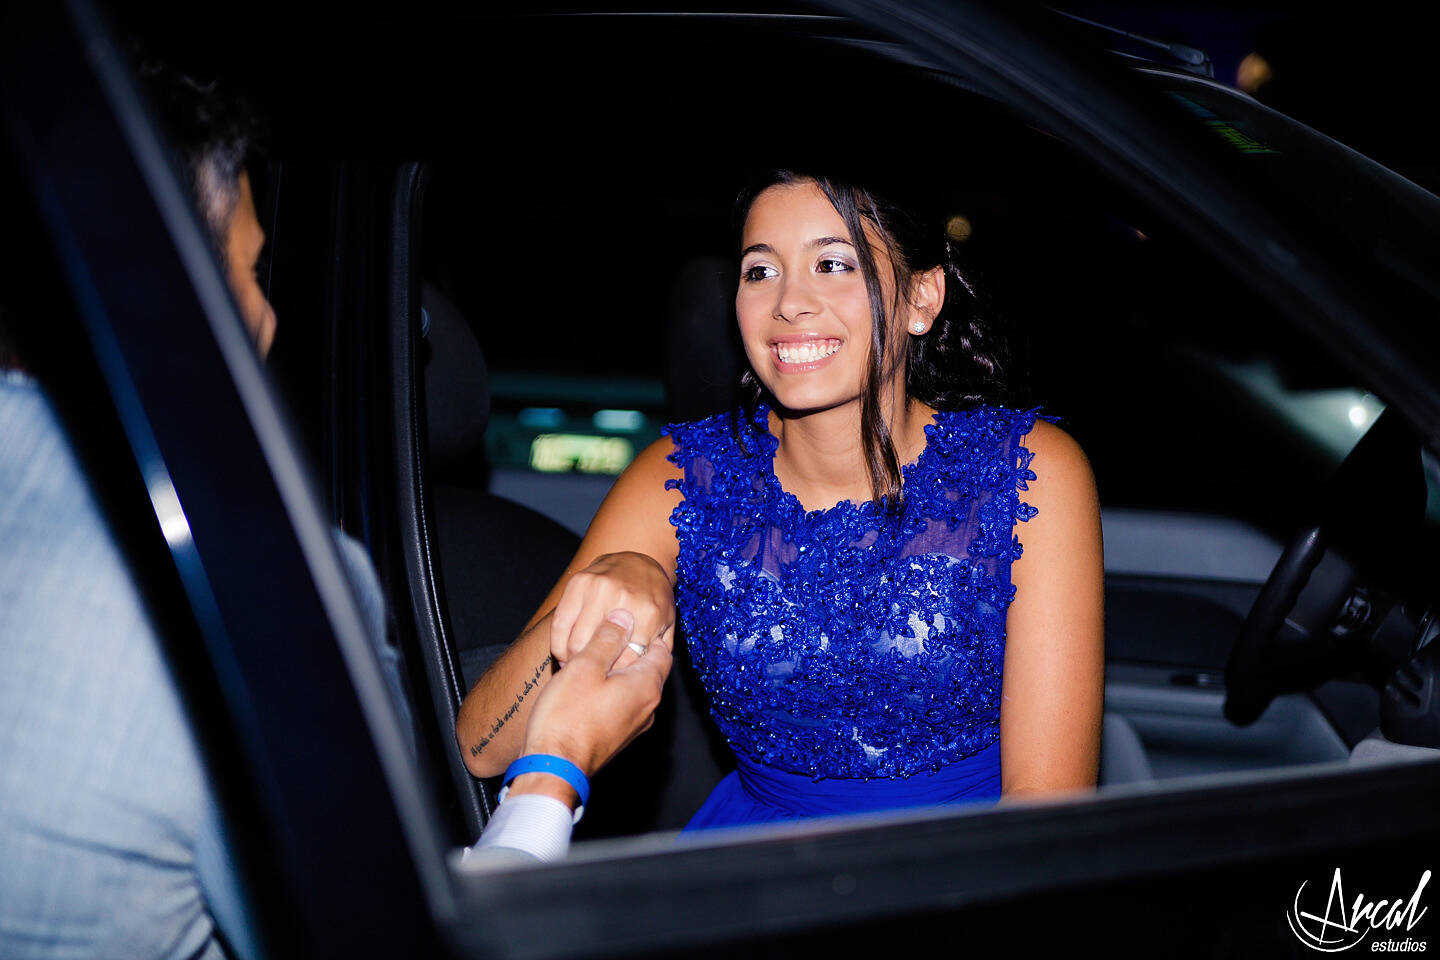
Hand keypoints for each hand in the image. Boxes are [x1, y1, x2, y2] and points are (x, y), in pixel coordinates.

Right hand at [510, 609, 671, 805]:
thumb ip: (607, 639)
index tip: (626, 621)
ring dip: (618, 672)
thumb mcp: (585, 666)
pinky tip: (587, 687)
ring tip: (591, 660)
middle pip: (649, 669)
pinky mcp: (618, 737)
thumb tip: (623, 617)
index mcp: (647, 687)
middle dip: (630, 651)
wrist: (553, 767)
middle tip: (604, 637)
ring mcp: (634, 726)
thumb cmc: (567, 718)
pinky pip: (623, 705)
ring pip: (634, 688)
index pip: (662, 650)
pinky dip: (611, 691)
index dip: (646, 632)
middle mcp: (648, 708)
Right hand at [550, 551, 673, 669]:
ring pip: (574, 644)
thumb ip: (660, 653)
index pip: (626, 663)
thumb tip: (647, 680)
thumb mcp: (667, 626)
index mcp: (648, 615)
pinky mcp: (577, 583)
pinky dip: (558, 646)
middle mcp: (623, 600)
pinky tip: (565, 654)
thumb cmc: (655, 598)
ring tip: (578, 668)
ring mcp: (597, 589)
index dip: (616, 678)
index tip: (611, 684)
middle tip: (592, 680)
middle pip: (597, 656)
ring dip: (573, 662)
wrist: (641, 558)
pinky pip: (559, 625)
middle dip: (594, 673)